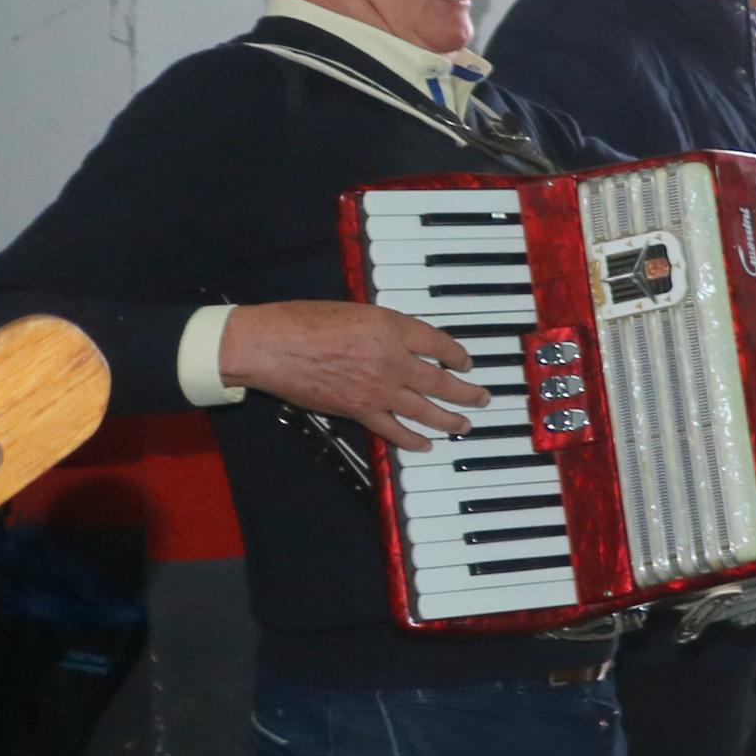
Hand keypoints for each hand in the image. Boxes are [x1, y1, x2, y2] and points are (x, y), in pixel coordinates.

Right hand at [218, 301, 485, 450]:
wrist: (272, 346)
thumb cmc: (303, 322)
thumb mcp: (355, 311)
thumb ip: (382, 327)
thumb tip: (399, 339)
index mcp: (393, 328)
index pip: (438, 343)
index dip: (456, 353)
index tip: (465, 361)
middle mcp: (393, 359)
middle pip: (442, 379)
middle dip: (467, 391)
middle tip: (483, 398)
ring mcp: (378, 388)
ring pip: (426, 409)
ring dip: (451, 419)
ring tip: (466, 424)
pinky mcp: (360, 410)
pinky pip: (394, 429)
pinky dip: (412, 439)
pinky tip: (427, 444)